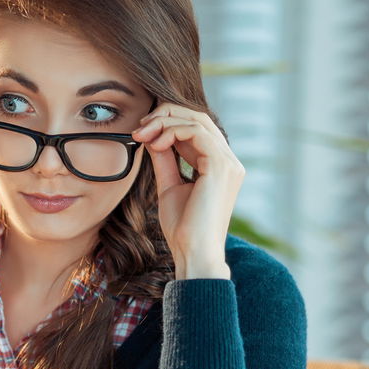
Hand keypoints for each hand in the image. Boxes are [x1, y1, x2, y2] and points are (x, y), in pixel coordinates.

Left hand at [132, 103, 244, 279]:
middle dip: (165, 116)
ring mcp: (228, 162)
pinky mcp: (222, 165)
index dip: (168, 122)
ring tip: (143, 135)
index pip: (196, 128)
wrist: (193, 252)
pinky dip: (173, 131)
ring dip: (165, 123)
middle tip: (140, 127)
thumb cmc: (182, 228)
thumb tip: (152, 135)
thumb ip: (165, 159)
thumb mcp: (169, 185)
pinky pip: (197, 132)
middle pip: (199, 117)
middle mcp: (228, 160)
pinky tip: (156, 143)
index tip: (141, 131)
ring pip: (197, 120)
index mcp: (218, 165)